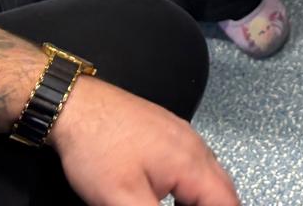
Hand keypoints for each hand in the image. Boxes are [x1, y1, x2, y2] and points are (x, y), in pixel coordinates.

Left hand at [51, 76, 238, 204]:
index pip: (226, 202)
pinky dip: (191, 186)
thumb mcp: (121, 199)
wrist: (76, 106)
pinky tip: (173, 196)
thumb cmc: (96, 148)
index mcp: (192, 163)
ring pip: (209, 175)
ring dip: (203, 199)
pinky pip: (194, 163)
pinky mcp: (167, 131)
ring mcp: (182, 135)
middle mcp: (194, 145)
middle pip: (223, 189)